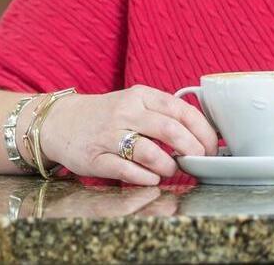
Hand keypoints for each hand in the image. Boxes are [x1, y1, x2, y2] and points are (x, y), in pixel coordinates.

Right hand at [39, 85, 219, 185]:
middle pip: (171, 131)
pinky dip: (146, 178)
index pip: (181, 110)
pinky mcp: (95, 158)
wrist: (60, 122)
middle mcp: (125, 113)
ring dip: (169, 167)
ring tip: (171, 169)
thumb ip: (164, 114)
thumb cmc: (106, 116)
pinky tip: (152, 178)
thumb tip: (204, 134)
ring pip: (150, 153)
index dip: (203, 131)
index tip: (212, 147)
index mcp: (140, 96)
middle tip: (198, 162)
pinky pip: (128, 171)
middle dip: (193, 151)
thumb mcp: (134, 103)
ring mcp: (109, 136)